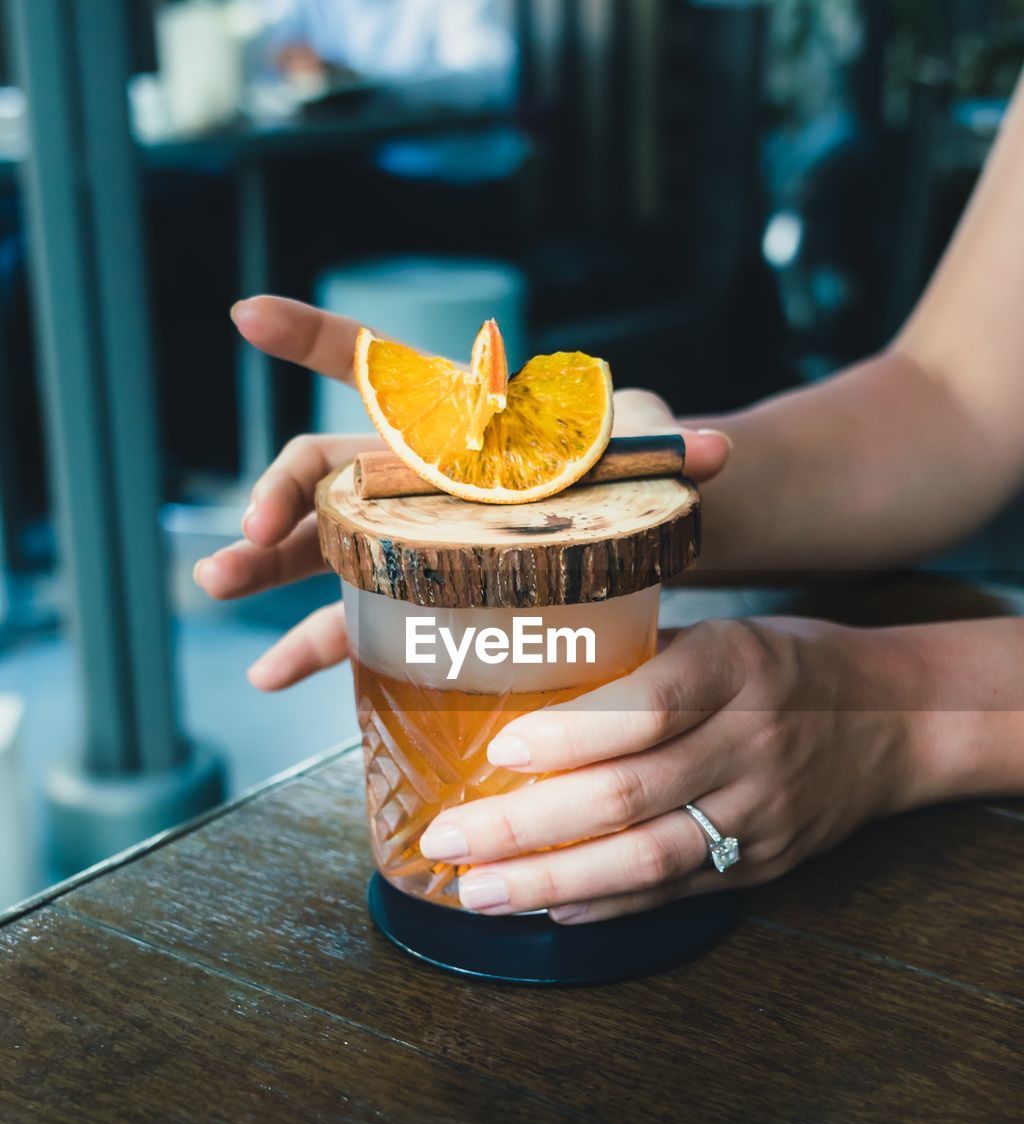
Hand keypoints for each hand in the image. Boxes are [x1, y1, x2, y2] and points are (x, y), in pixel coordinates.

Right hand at [194, 295, 732, 690]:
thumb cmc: (625, 468)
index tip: (248, 316)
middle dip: (276, 494)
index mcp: (452, 423)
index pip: (374, 370)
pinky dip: (315, 643)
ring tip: (217, 584)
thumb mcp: (640, 444)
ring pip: (322, 548)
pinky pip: (355, 618)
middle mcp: (414, 477)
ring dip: (267, 566)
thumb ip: (665, 439)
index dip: (313, 340)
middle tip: (251, 533)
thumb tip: (720, 451)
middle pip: (325, 473)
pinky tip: (275, 672)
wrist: (632, 525)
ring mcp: (408, 539)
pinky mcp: (418, 596)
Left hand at [418, 618, 920, 919]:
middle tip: (449, 838)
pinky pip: (678, 890)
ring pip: (647, 859)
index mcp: (736, 667)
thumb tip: (522, 680)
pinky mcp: (767, 862)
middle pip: (629, 796)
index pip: (646, 706)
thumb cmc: (781, 664)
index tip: (496, 753)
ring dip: (552, 881)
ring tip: (478, 891)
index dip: (568, 734)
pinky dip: (608, 903)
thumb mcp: (721, 634)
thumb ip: (636, 663)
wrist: (890, 721)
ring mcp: (763, 812)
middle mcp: (752, 742)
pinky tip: (550, 908)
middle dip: (526, 826)